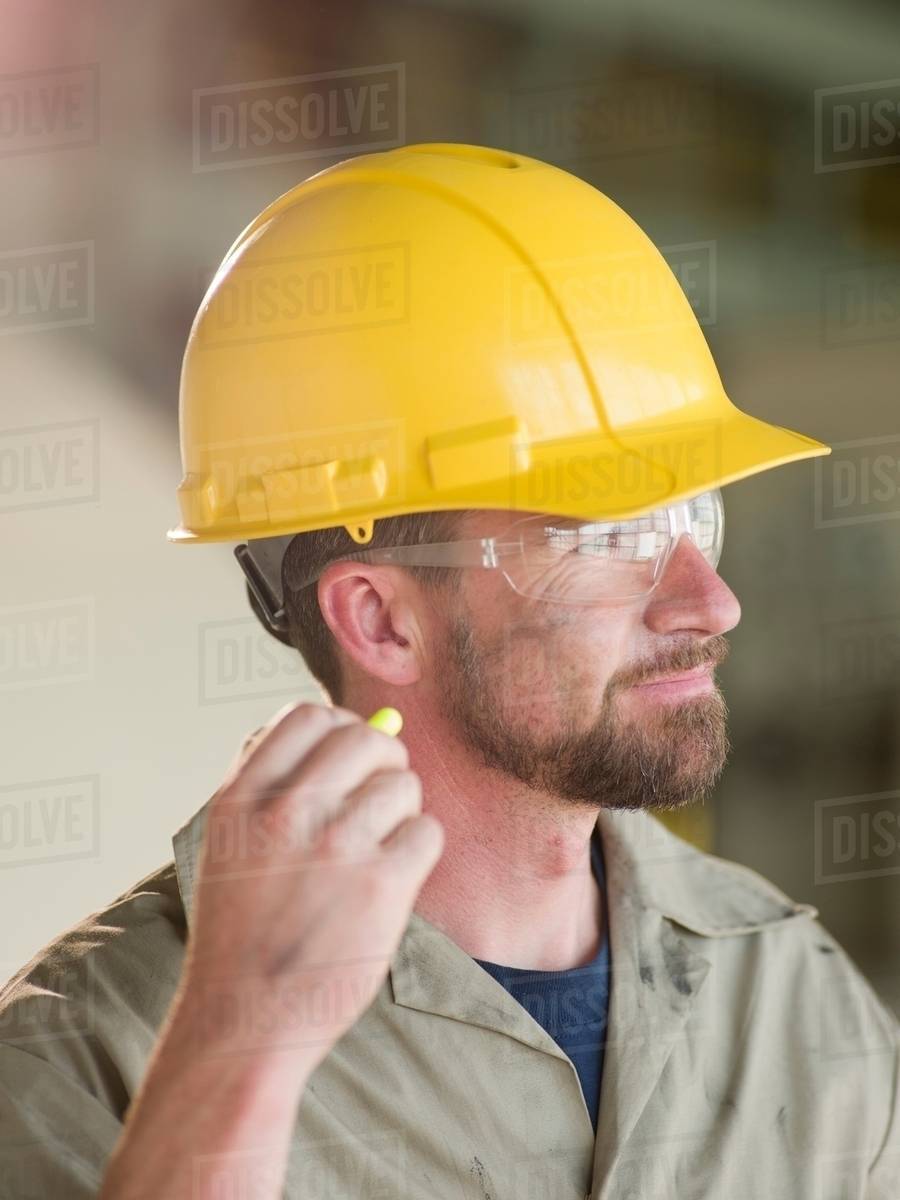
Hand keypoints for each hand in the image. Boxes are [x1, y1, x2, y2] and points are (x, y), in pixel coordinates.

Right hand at [181, 702, 443, 1072]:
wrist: (244, 1023)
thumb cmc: (242, 931)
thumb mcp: (228, 846)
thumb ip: (272, 782)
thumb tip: (337, 724)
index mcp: (241, 798)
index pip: (306, 716)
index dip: (338, 726)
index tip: (347, 758)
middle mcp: (286, 813)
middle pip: (364, 738)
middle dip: (385, 758)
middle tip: (382, 791)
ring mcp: (336, 846)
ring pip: (403, 784)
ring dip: (402, 810)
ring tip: (379, 849)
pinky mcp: (382, 884)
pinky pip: (426, 831)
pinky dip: (418, 850)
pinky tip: (393, 880)